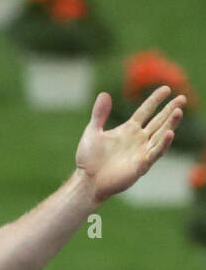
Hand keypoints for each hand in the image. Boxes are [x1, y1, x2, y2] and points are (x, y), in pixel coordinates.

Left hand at [75, 88, 184, 202]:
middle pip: (158, 121)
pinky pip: (154, 153)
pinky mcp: (140, 166)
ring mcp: (141, 152)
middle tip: (183, 98)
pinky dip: (162, 144)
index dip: (155, 100)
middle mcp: (138, 139)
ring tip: (179, 111)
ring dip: (170, 124)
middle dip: (170, 110)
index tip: (166, 89)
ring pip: (160, 135)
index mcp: (128, 130)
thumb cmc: (88, 159)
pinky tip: (169, 134)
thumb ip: (99, 114)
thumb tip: (103, 94)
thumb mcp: (92, 132)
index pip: (146, 111)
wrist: (86, 181)